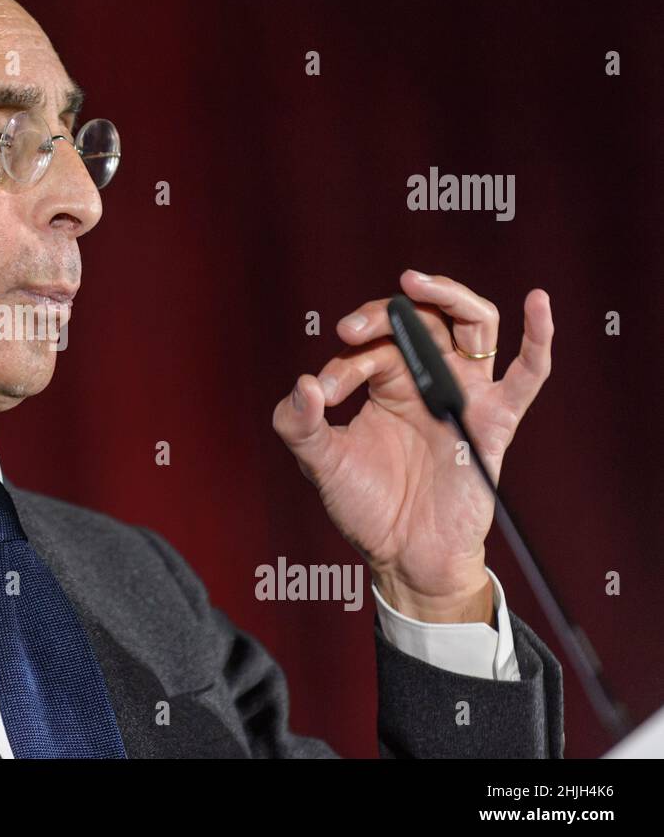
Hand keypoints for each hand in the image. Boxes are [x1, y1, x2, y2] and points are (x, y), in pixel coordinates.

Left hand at [272, 270, 553, 622]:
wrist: (402, 556)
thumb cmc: (365, 506)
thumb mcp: (320, 463)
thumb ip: (298, 425)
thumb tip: (303, 385)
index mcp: (386, 383)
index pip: (369, 348)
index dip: (343, 363)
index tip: (322, 396)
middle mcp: (427, 380)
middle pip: (418, 319)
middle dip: (383, 315)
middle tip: (352, 327)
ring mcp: (464, 395)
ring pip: (472, 324)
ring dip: (449, 296)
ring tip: (415, 281)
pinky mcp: (495, 421)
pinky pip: (527, 375)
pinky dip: (539, 337)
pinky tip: (539, 303)